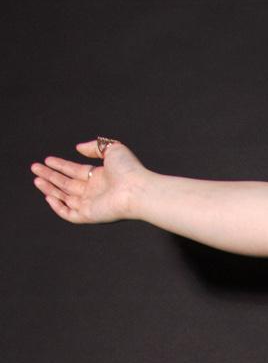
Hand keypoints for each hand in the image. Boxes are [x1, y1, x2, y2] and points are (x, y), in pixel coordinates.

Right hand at [29, 136, 146, 224]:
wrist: (137, 189)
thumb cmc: (129, 170)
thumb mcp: (111, 148)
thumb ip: (94, 146)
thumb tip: (77, 148)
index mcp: (100, 178)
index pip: (75, 172)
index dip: (61, 166)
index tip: (47, 160)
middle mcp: (94, 192)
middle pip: (67, 184)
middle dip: (50, 176)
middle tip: (35, 168)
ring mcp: (91, 204)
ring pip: (65, 198)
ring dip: (49, 189)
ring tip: (37, 179)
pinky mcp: (89, 215)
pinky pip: (69, 214)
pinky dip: (58, 207)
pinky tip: (48, 196)